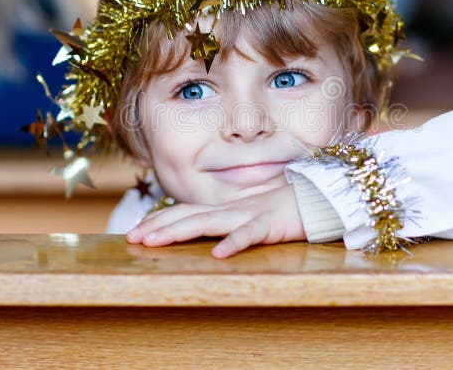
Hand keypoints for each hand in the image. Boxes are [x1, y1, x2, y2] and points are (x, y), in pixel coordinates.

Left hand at [125, 184, 305, 258]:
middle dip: (159, 226)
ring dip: (180, 231)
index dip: (161, 219)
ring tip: (156, 241)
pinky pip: (250, 235)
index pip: (187, 211)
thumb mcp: (252, 217)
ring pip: (210, 222)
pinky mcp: (271, 224)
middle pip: (189, 216)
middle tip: (132, 237)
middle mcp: (233, 209)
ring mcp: (250, 215)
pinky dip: (234, 243)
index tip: (137, 229)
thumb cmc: (287, 209)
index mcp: (228, 208)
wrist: (320, 197)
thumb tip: (210, 237)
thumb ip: (231, 223)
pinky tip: (218, 254)